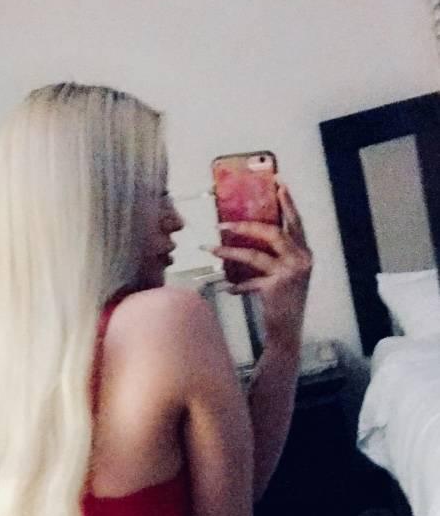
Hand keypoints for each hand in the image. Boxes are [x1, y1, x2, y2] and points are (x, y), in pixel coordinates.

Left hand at [202, 182, 312, 350]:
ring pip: (255, 255)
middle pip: (274, 232)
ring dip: (230, 251)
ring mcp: (290, 274)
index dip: (288, 202)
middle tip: (224, 223)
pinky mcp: (276, 288)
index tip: (278, 183)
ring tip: (212, 249)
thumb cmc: (283, 302)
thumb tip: (248, 236)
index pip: (296, 222)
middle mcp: (301, 260)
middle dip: (247, 224)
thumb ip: (274, 256)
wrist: (288, 331)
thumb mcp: (284, 274)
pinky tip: (227, 287)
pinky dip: (236, 284)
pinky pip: (249, 281)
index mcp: (304, 253)